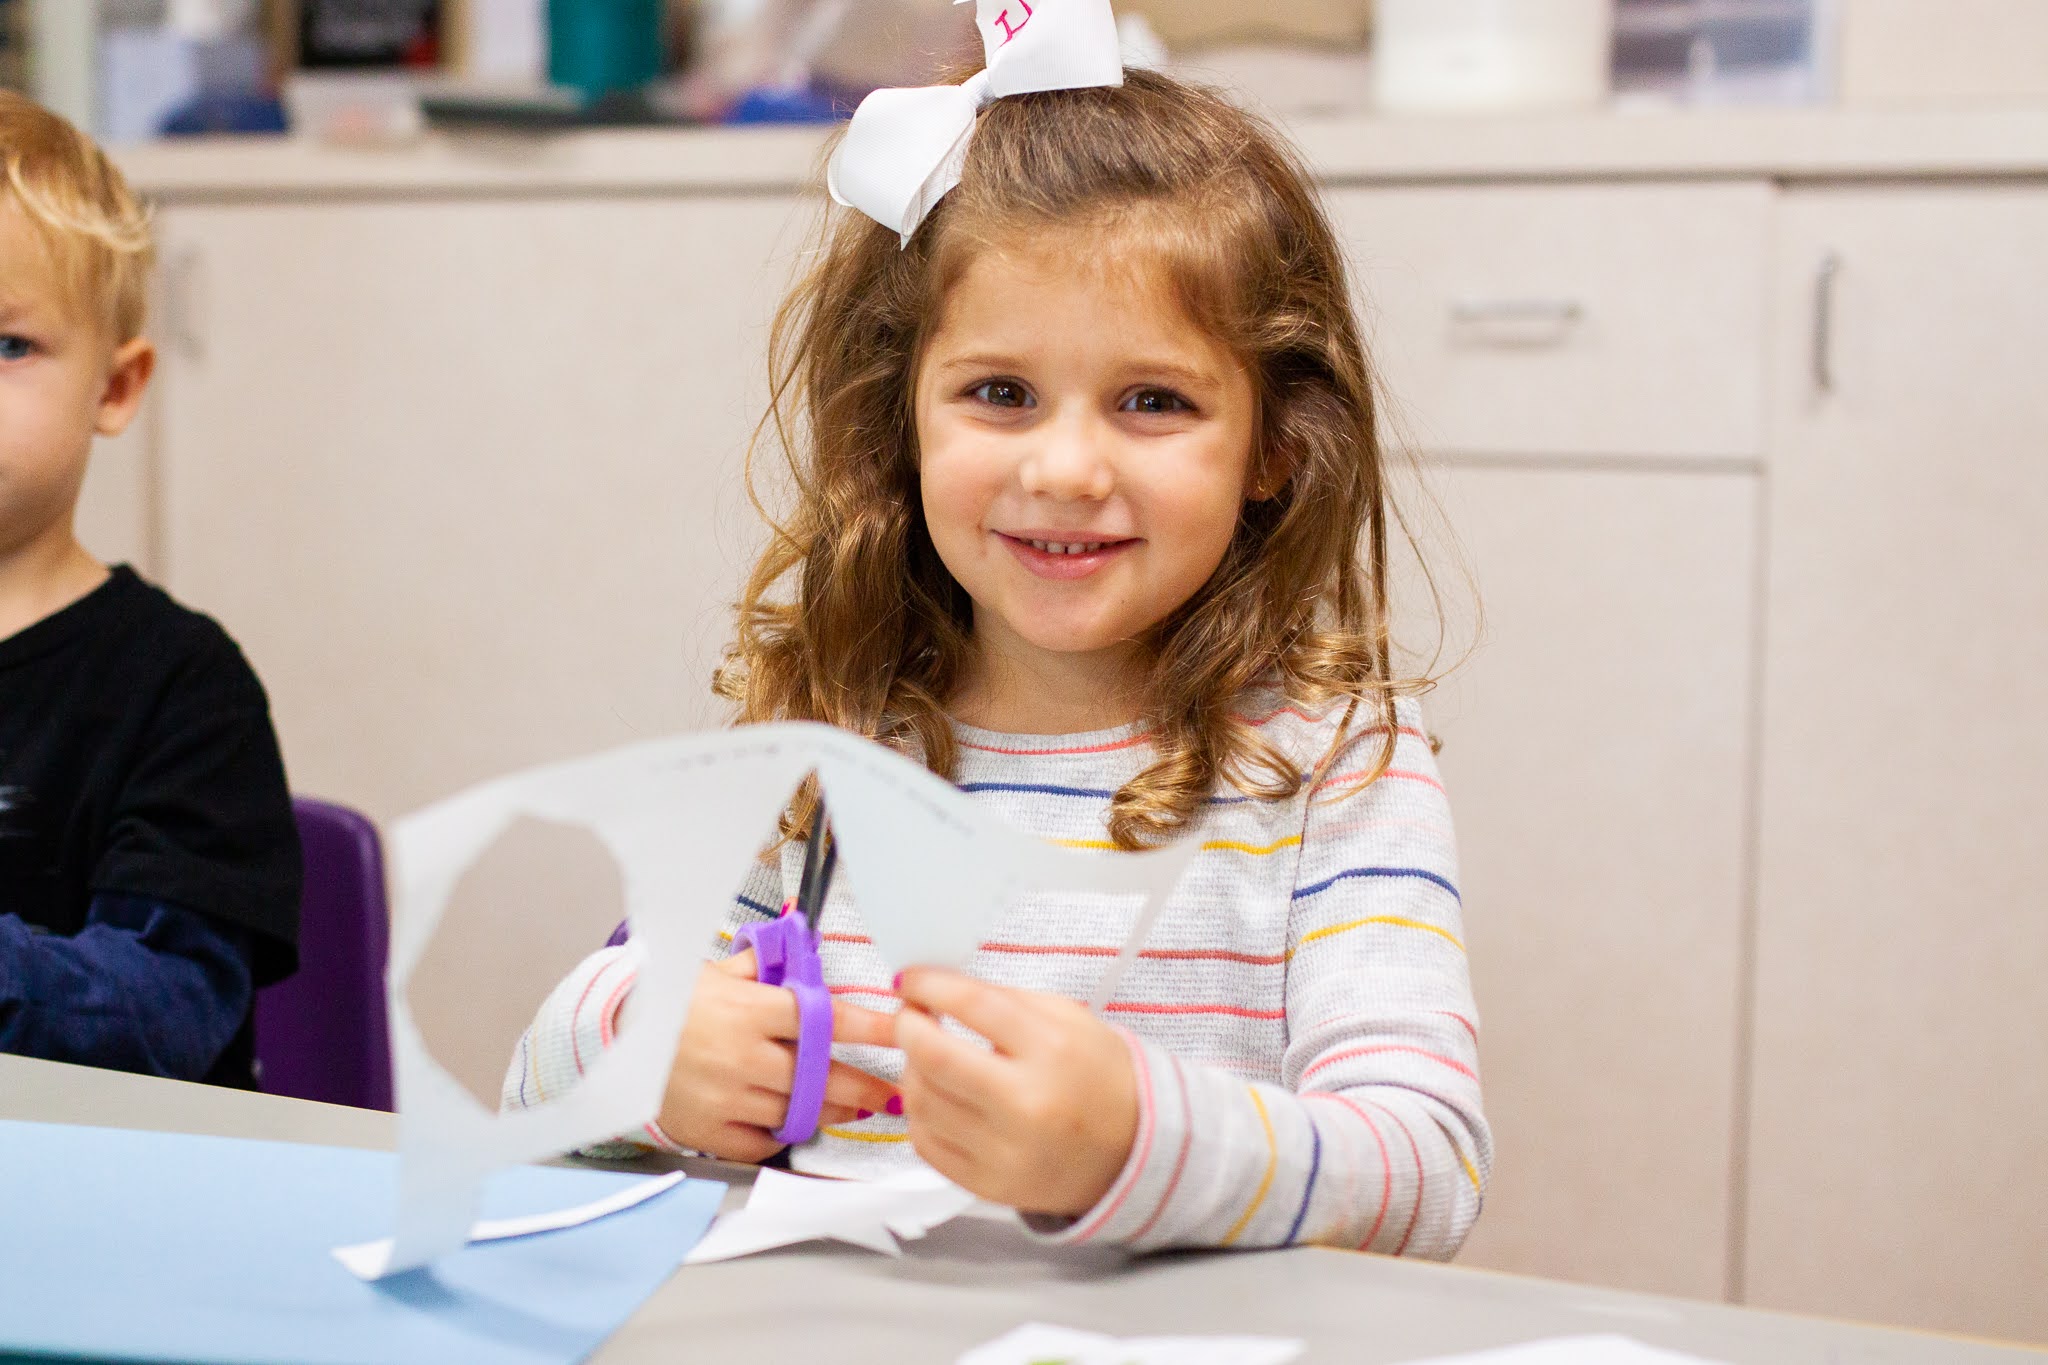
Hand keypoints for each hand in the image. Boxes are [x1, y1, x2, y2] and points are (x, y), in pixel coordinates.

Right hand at [655, 949, 897, 1162]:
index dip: (870, 1028)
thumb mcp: (715, 975)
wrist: (611, 1044)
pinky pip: (766, 1141)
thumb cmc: (670, 1005)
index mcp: (749, 1010)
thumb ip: (763, 968)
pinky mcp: (711, 1132)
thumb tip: (802, 952)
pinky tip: (795, 1122)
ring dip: (831, 1112)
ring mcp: (727, 1099)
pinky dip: (784, 1133)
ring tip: (852, 1108)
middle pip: (822, 1077)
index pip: (826, 1019)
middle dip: (865, 1087)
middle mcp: (742, 1056)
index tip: (901, 1031)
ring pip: (799, 1113)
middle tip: (890, 1094)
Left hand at [893, 967, 1137, 1217]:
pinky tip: (939, 1097)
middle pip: (934, 1056)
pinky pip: (926, 1143)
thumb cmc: (1098, 1077)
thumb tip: (934, 988)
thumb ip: (999, 998)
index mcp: (1053, 1050)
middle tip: (909, 1016)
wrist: (1134, 1150)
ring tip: (927, 1057)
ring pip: (922, 1101)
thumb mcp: (1066, 1018)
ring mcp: (1006, 1152)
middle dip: (907, 1026)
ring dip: (911, 1069)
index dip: (928, 984)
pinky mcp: (989, 1185)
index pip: (972, 1004)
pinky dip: (921, 1114)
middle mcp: (1028, 1103)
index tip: (911, 979)